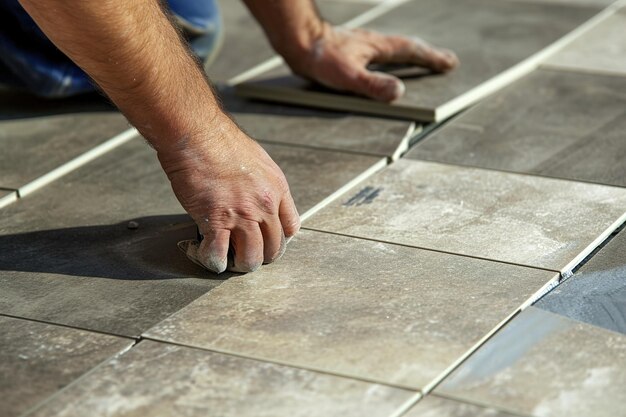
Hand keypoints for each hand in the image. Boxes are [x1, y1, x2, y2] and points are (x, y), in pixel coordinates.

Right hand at [158, 116, 300, 273]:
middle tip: (247, 256)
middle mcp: (264, 205)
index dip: (280, 239)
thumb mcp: (257, 160)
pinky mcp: (216, 221)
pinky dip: (213, 261)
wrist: (198, 135)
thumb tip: (253, 197)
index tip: (268, 241)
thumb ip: (260, 183)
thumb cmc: (220, 141)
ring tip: (230, 262)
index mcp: (276, 189)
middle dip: (260, 256)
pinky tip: (207, 255)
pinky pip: (219, 254)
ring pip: (251, 258)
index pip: (291, 226)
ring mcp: (242, 215)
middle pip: (273, 248)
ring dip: (240, 265)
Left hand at [285, 24, 458, 101]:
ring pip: (392, 51)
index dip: (431, 58)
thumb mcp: (348, 76)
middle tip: (444, 62)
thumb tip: (400, 92)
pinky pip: (377, 56)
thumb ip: (373, 85)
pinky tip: (380, 67)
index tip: (450, 62)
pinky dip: (387, 61)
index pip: (411, 51)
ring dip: (408, 57)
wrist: (297, 42)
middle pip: (406, 48)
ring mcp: (361, 46)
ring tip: (420, 64)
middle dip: (426, 56)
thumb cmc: (320, 58)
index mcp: (377, 47)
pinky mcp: (349, 52)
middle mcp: (372, 44)